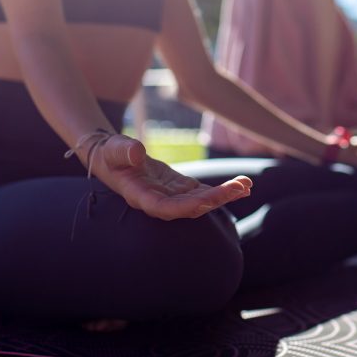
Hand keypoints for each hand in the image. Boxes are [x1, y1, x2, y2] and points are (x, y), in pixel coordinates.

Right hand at [90, 134, 251, 220]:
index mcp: (140, 196)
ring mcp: (172, 196)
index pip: (164, 208)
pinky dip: (222, 189)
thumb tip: (138, 152)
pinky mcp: (180, 188)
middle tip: (239, 188)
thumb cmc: (110, 153)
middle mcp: (159, 202)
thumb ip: (124, 151)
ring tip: (246, 186)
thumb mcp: (113, 148)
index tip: (207, 201)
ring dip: (224, 195)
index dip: (185, 207)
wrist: (112, 157)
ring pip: (201, 201)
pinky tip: (242, 186)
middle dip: (215, 199)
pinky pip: (204, 192)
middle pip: (190, 207)